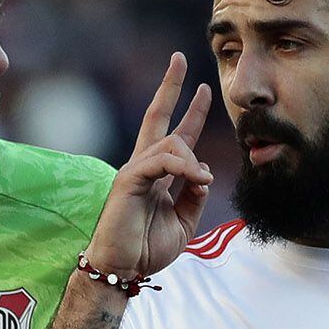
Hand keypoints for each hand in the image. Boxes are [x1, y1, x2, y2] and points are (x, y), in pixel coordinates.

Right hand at [85, 52, 213, 279]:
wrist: (123, 268)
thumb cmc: (146, 249)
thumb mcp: (184, 223)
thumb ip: (194, 197)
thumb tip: (204, 173)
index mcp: (157, 175)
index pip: (175, 135)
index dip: (190, 111)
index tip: (203, 89)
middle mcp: (144, 166)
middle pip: (157, 117)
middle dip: (170, 87)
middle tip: (181, 59)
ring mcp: (134, 171)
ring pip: (171, 143)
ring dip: (192, 159)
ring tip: (199, 180)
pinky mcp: (129, 180)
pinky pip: (162, 161)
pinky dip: (184, 167)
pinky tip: (196, 178)